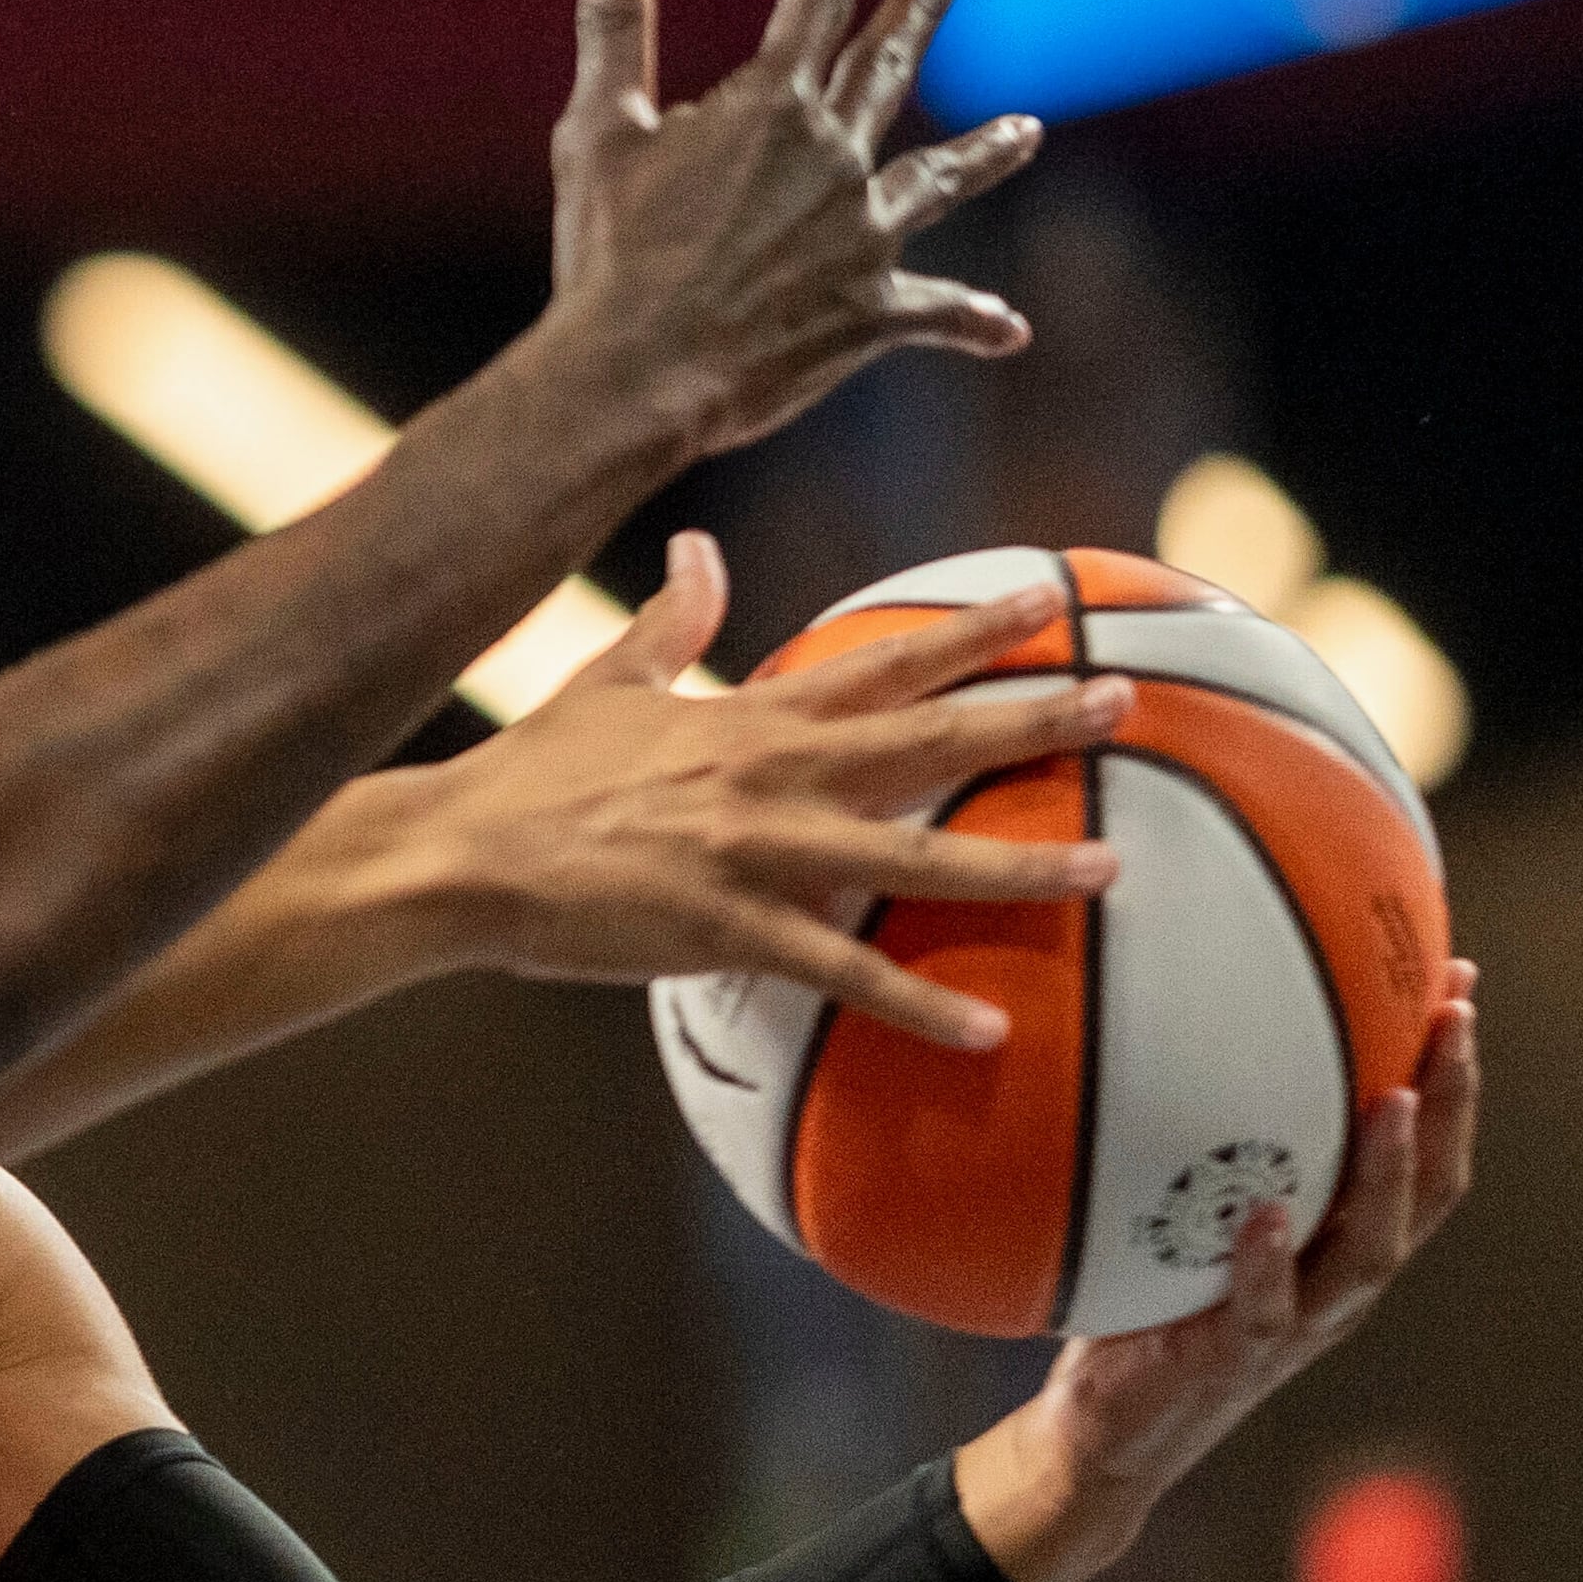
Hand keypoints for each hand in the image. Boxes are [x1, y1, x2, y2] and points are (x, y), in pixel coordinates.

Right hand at [400, 530, 1125, 1047]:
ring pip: (912, 856)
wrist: (458, 854)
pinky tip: (988, 1031)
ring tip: (1107, 864)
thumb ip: (673, 625)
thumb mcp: (605, 682)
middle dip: (1031, 718)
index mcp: (747, 716)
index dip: (971, 631)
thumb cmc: (527, 775)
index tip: (1050, 600)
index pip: (883, 661)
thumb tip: (701, 550)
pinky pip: (841, 972)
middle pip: (926, 740)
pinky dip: (916, 1004)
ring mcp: (754, 853)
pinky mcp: (725, 930)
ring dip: (1015, 863)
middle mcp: (769, 774)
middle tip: (1124, 701)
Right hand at [536, 0, 1043, 460]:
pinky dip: (972, 320)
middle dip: (916, 13)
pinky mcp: (872, 310)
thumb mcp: (598, 130)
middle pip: (885, 68)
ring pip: (939, 179)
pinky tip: (1010, 330)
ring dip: (985, 152)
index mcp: (770, 106)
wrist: (641, 373)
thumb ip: (615, 24)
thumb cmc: (610, 255)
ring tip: (1026, 132)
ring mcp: (863, 233)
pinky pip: (936, 312)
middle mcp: (833, 157)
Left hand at [955, 965, 1482, 1581]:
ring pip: (1370, 1249)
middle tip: (1451, 1020)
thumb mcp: (1193, 1215)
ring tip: (1390, 1101)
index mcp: (1341, 1239)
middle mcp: (1339, 1279)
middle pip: (1429, 1189)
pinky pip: (1266, 1305)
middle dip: (1447, 1102)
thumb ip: (1210, 1148)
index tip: (1457, 989)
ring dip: (1385, 1173)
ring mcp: (1295, 1321)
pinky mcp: (1232, 1354)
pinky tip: (1268, 1212)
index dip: (1450, 1076)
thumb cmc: (1156, 1305)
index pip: (1424, 1149)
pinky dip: (1269, 1258)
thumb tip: (1173, 1027)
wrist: (1112, 1426)